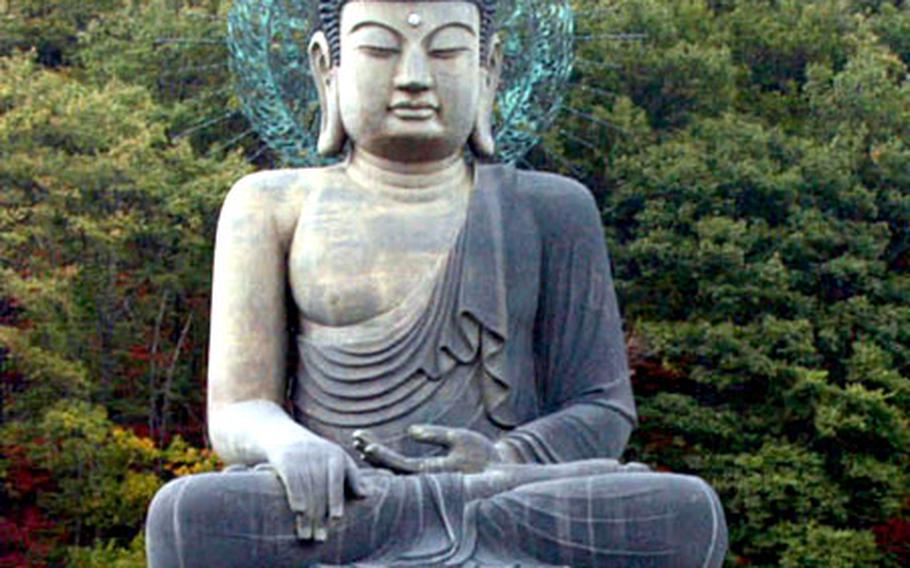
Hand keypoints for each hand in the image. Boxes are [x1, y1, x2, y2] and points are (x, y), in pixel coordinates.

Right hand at [264, 437, 367, 541]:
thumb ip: (352, 476)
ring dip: (306, 515)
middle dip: (319, 515)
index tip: (336, 519)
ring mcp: (302, 456)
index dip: (336, 500)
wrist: (285, 435)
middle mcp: (320, 454)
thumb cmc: (318, 453)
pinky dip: (295, 496)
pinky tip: (297, 512)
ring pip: (306, 489)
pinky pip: (292, 480)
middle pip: (320, 490)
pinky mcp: (285, 459)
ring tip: (306, 535)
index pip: (337, 481)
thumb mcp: (337, 458)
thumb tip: (367, 494)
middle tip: (320, 537)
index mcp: (336, 455)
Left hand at [353, 425, 500, 473]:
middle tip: (356, 437)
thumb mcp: (460, 438)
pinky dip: (387, 461)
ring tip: (360, 443)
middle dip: (373, 453)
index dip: (382, 455)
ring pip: (394, 471)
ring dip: (378, 457)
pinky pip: (402, 471)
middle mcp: (426, 480)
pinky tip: (375, 453)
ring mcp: (427, 480)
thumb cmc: (482, 455)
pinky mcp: (429, 477)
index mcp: (433, 472)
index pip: (400, 465)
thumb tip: (410, 431)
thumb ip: (435, 435)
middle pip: (392, 469)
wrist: (499, 475)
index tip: (366, 444)